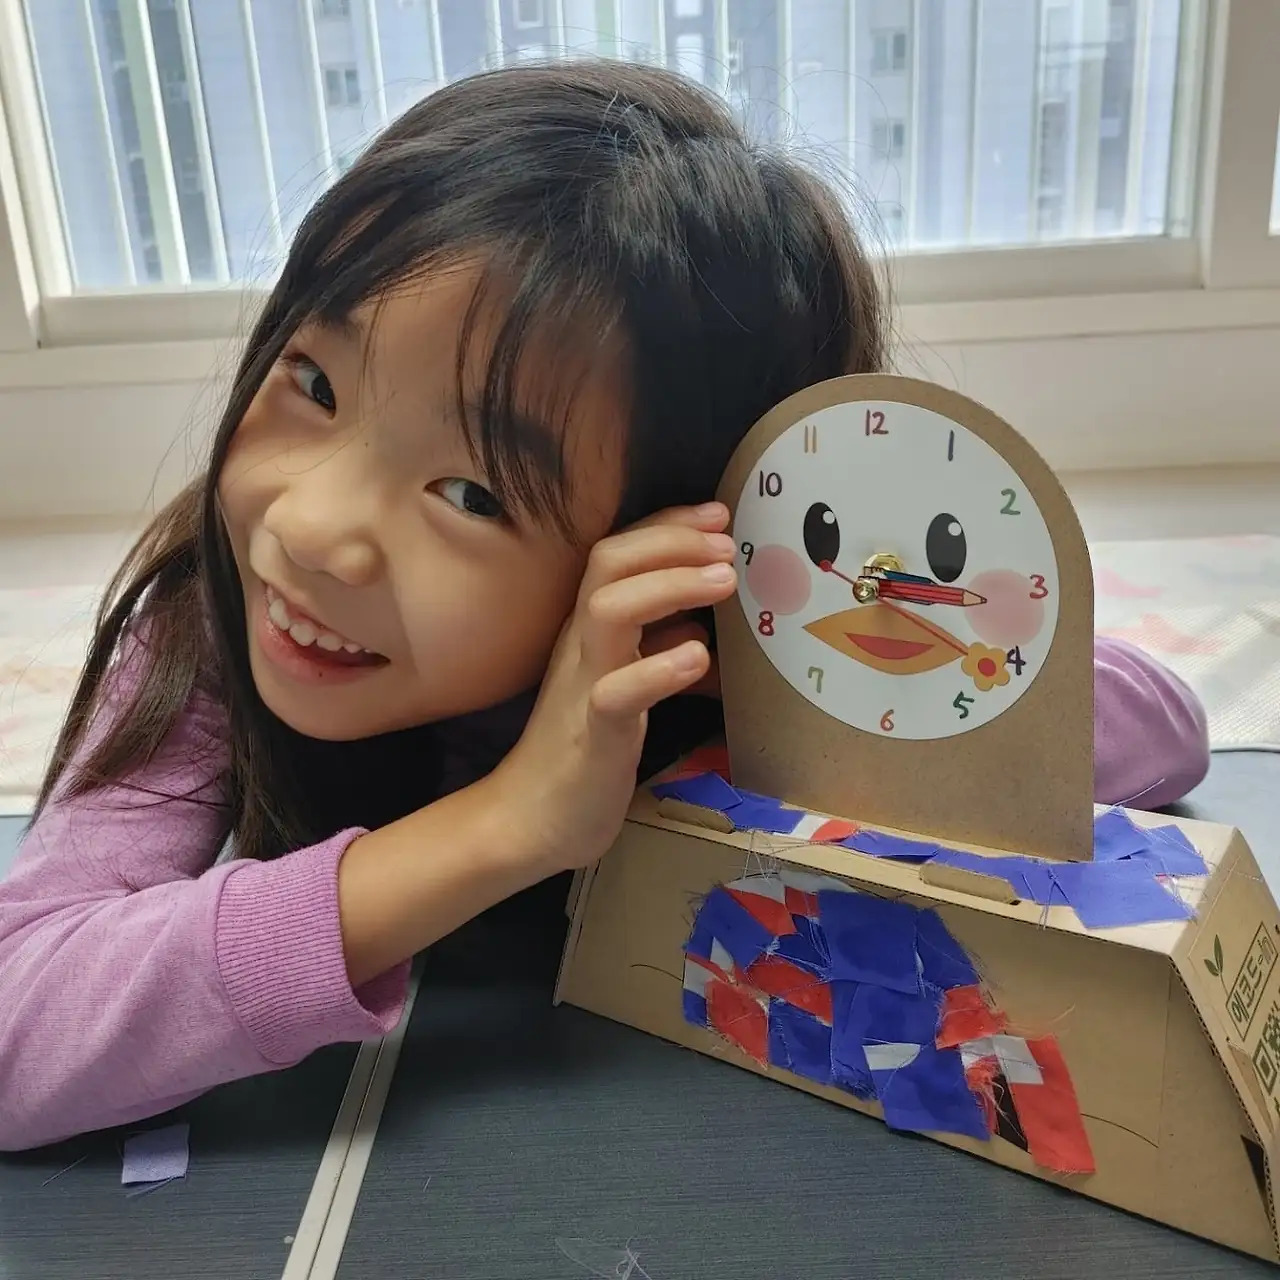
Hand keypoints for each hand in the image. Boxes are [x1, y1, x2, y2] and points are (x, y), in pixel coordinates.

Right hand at [489, 502, 737, 874]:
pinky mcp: (592, 734)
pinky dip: (659, 670)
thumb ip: (654, 646)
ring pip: (609, 610)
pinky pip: (618, 693)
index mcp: (591, 630)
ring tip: (724, 580)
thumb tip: (699, 616)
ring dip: (671, 586)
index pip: (619, 553)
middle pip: (609, 563)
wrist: (533, 821)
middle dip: (672, 541)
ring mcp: (583, 684)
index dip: (668, 526)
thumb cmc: (586, 750)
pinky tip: (697, 658)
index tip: (718, 513)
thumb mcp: (627, 684)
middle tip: (728, 543)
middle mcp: (582, 644)